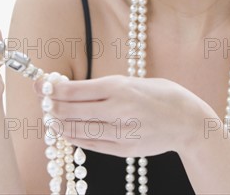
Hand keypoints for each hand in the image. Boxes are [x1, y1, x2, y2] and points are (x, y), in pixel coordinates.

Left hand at [34, 75, 215, 157]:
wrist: (188, 121)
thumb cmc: (161, 95)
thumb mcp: (133, 81)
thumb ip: (104, 87)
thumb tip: (71, 89)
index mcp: (118, 86)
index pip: (73, 90)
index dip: (51, 89)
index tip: (41, 86)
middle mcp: (117, 109)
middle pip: (70, 111)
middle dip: (51, 106)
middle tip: (43, 102)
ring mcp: (120, 131)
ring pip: (77, 130)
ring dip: (59, 124)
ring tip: (51, 118)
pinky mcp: (123, 149)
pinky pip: (90, 145)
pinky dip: (75, 138)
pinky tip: (67, 132)